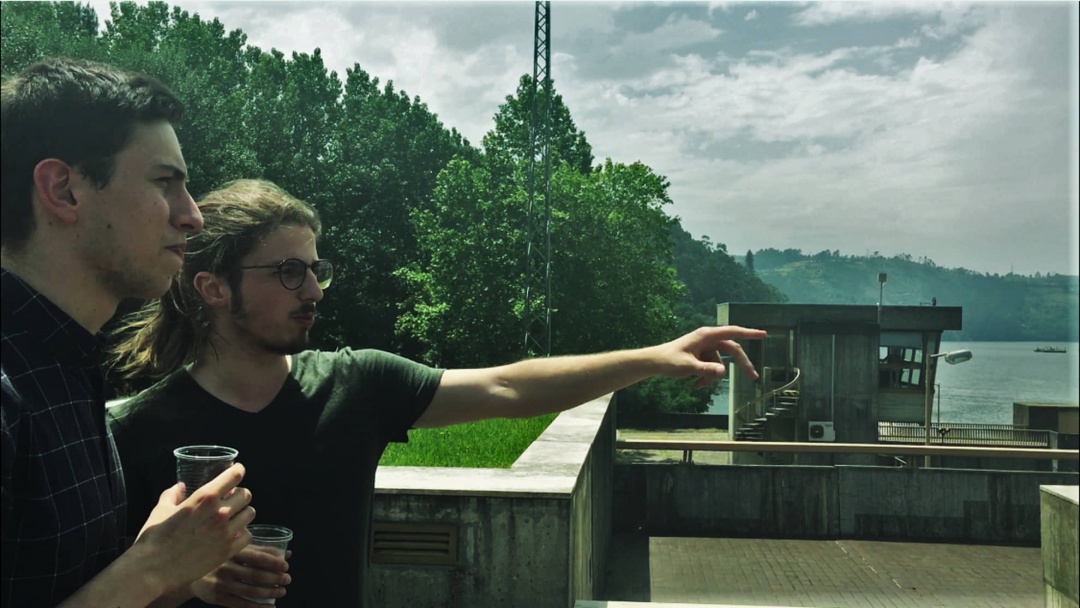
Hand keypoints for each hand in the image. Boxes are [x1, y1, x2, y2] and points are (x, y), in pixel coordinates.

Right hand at [131, 463, 256, 594]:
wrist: (152, 569)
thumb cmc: (154, 537)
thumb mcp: (161, 509)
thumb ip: (173, 494)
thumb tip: (180, 486)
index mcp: (205, 497)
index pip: (234, 475)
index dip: (237, 471)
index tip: (237, 471)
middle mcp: (220, 513)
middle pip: (246, 494)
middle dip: (239, 495)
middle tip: (230, 500)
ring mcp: (225, 533)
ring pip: (250, 513)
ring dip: (242, 513)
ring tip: (232, 517)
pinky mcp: (227, 551)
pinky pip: (248, 536)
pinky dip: (242, 533)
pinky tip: (232, 535)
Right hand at [192, 547, 291, 606]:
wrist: (192, 573)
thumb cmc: (222, 558)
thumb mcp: (239, 550)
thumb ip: (262, 551)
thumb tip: (287, 554)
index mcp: (232, 552)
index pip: (257, 557)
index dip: (273, 562)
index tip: (286, 566)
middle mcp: (226, 567)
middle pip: (256, 575)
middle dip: (275, 578)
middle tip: (287, 579)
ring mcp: (221, 583)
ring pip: (251, 591)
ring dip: (270, 592)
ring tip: (281, 591)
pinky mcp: (218, 597)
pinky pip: (241, 604)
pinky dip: (258, 607)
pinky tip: (270, 606)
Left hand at [658, 325, 765, 387]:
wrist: (654, 362)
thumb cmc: (669, 360)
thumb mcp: (688, 367)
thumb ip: (706, 370)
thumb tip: (723, 372)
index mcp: (706, 335)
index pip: (732, 332)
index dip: (749, 333)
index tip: (763, 334)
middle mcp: (708, 339)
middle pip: (732, 350)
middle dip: (741, 364)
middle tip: (753, 377)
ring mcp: (705, 348)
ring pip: (720, 364)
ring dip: (712, 377)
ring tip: (697, 384)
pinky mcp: (702, 356)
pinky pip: (711, 368)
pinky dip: (706, 378)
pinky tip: (695, 385)